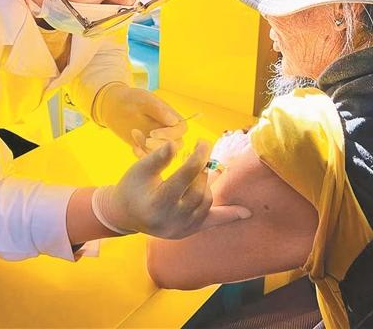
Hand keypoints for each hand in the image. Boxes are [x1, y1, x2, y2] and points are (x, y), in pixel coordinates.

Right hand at [92, 141, 251, 238]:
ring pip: (206, 202)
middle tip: (201, 153)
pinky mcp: (189, 231)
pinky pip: (213, 223)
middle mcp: (172, 221)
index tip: (203, 141)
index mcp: (157, 204)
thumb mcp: (139, 169)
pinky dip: (229, 216)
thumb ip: (158, 158)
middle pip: (198, 191)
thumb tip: (177, 144)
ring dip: (206, 183)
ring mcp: (182, 229)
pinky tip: (247, 212)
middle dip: (202, 169)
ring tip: (198, 171)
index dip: (197, 157)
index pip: (185, 177)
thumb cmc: (131, 187)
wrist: (125, 214)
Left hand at [98, 84, 186, 156]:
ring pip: (164, 153)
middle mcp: (169, 130)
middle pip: (176, 144)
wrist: (114, 107)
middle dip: (161, 145)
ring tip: (135, 142)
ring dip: (151, 151)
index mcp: (172, 116)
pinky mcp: (148, 148)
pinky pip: (151, 157)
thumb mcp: (144, 100)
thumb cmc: (131, 100)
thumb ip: (158, 109)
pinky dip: (144, 156)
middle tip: (145, 141)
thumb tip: (174, 121)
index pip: (181, 129)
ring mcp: (159, 140)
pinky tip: (134, 149)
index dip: (170, 134)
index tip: (152, 133)